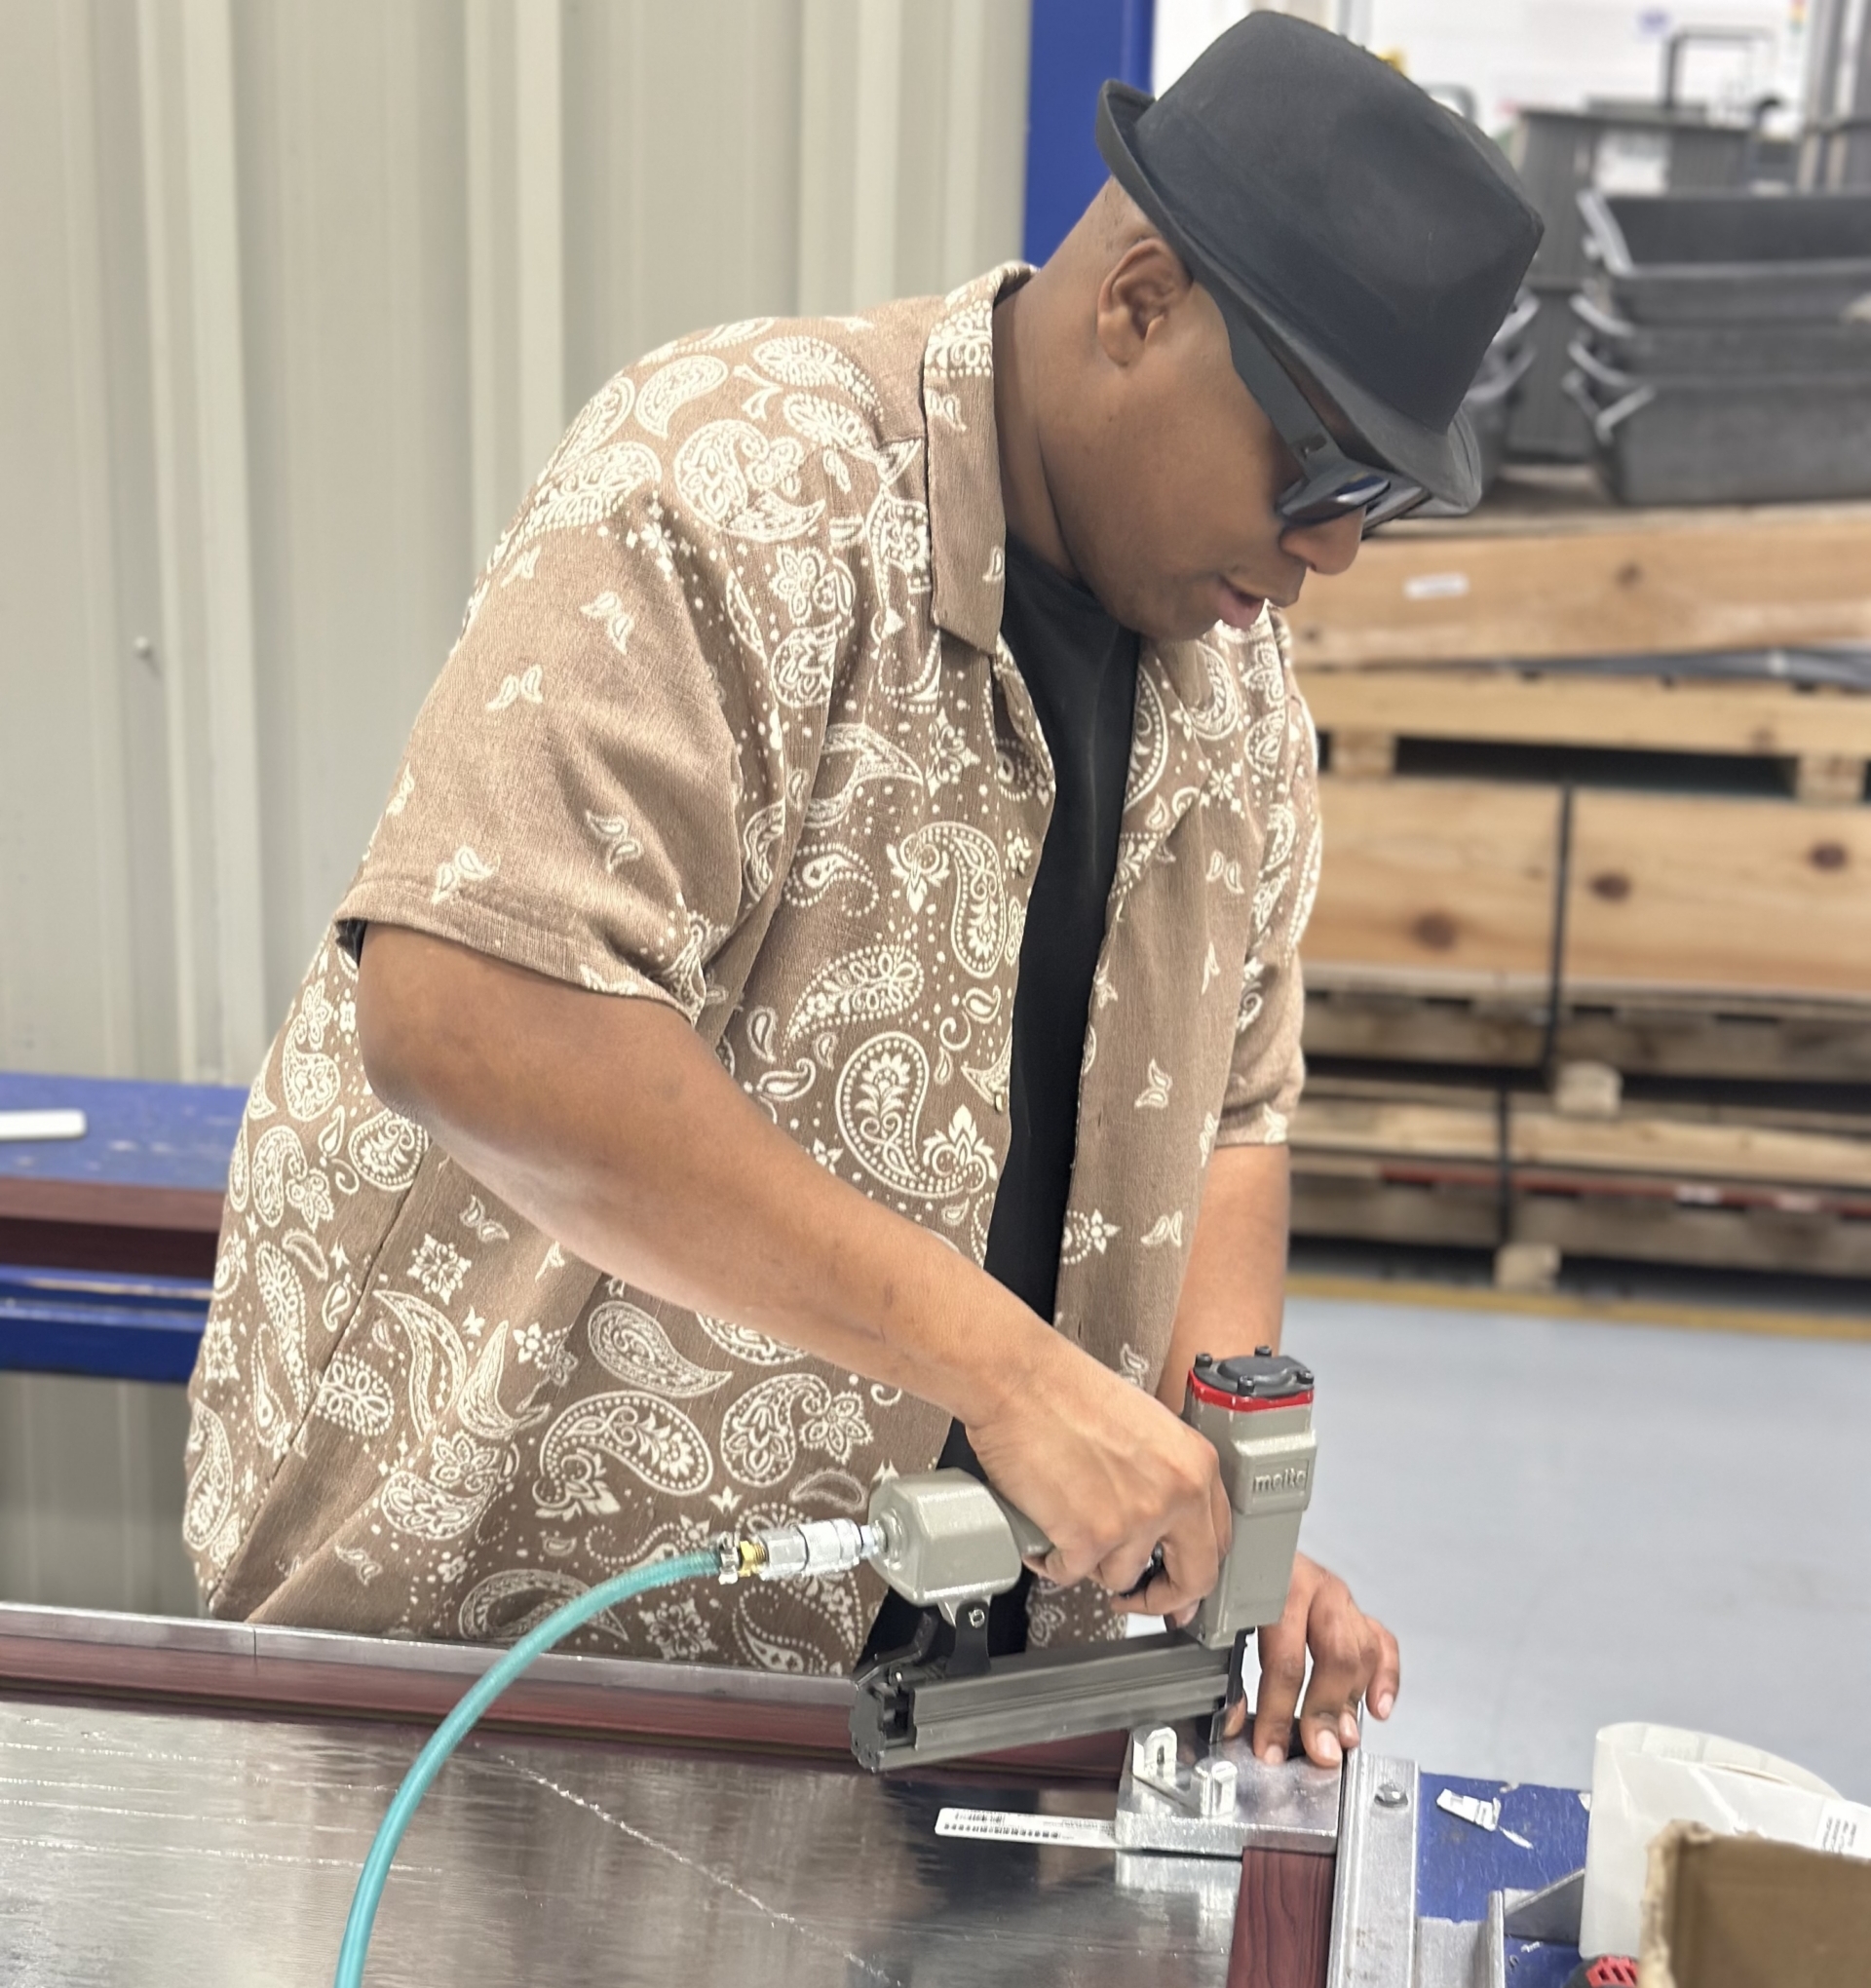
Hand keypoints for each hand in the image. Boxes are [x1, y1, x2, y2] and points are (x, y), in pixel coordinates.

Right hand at [963, 1330, 1232, 1621]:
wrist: (1018, 1379)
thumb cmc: (1066, 1391)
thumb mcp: (1146, 1428)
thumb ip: (1164, 1477)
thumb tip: (1164, 1526)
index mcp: (1195, 1464)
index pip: (1219, 1540)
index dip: (1196, 1570)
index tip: (1178, 1582)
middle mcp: (1175, 1493)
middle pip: (1194, 1578)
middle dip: (1164, 1597)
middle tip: (1140, 1598)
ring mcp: (1134, 1519)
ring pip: (1122, 1578)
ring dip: (1092, 1564)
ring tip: (1068, 1532)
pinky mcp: (1088, 1537)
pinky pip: (1072, 1575)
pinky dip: (1051, 1561)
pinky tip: (1043, 1537)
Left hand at [1220, 1552, 1399, 1768]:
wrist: (1241, 1540)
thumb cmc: (1229, 1576)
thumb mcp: (1216, 1615)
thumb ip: (1225, 1666)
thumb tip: (1235, 1722)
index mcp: (1275, 1585)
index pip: (1285, 1658)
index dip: (1278, 1710)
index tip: (1270, 1746)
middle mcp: (1313, 1586)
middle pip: (1335, 1656)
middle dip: (1325, 1710)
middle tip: (1318, 1749)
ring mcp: (1338, 1596)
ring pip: (1362, 1652)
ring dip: (1353, 1701)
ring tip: (1342, 1737)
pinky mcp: (1352, 1608)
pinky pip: (1381, 1642)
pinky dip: (1385, 1676)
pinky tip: (1377, 1707)